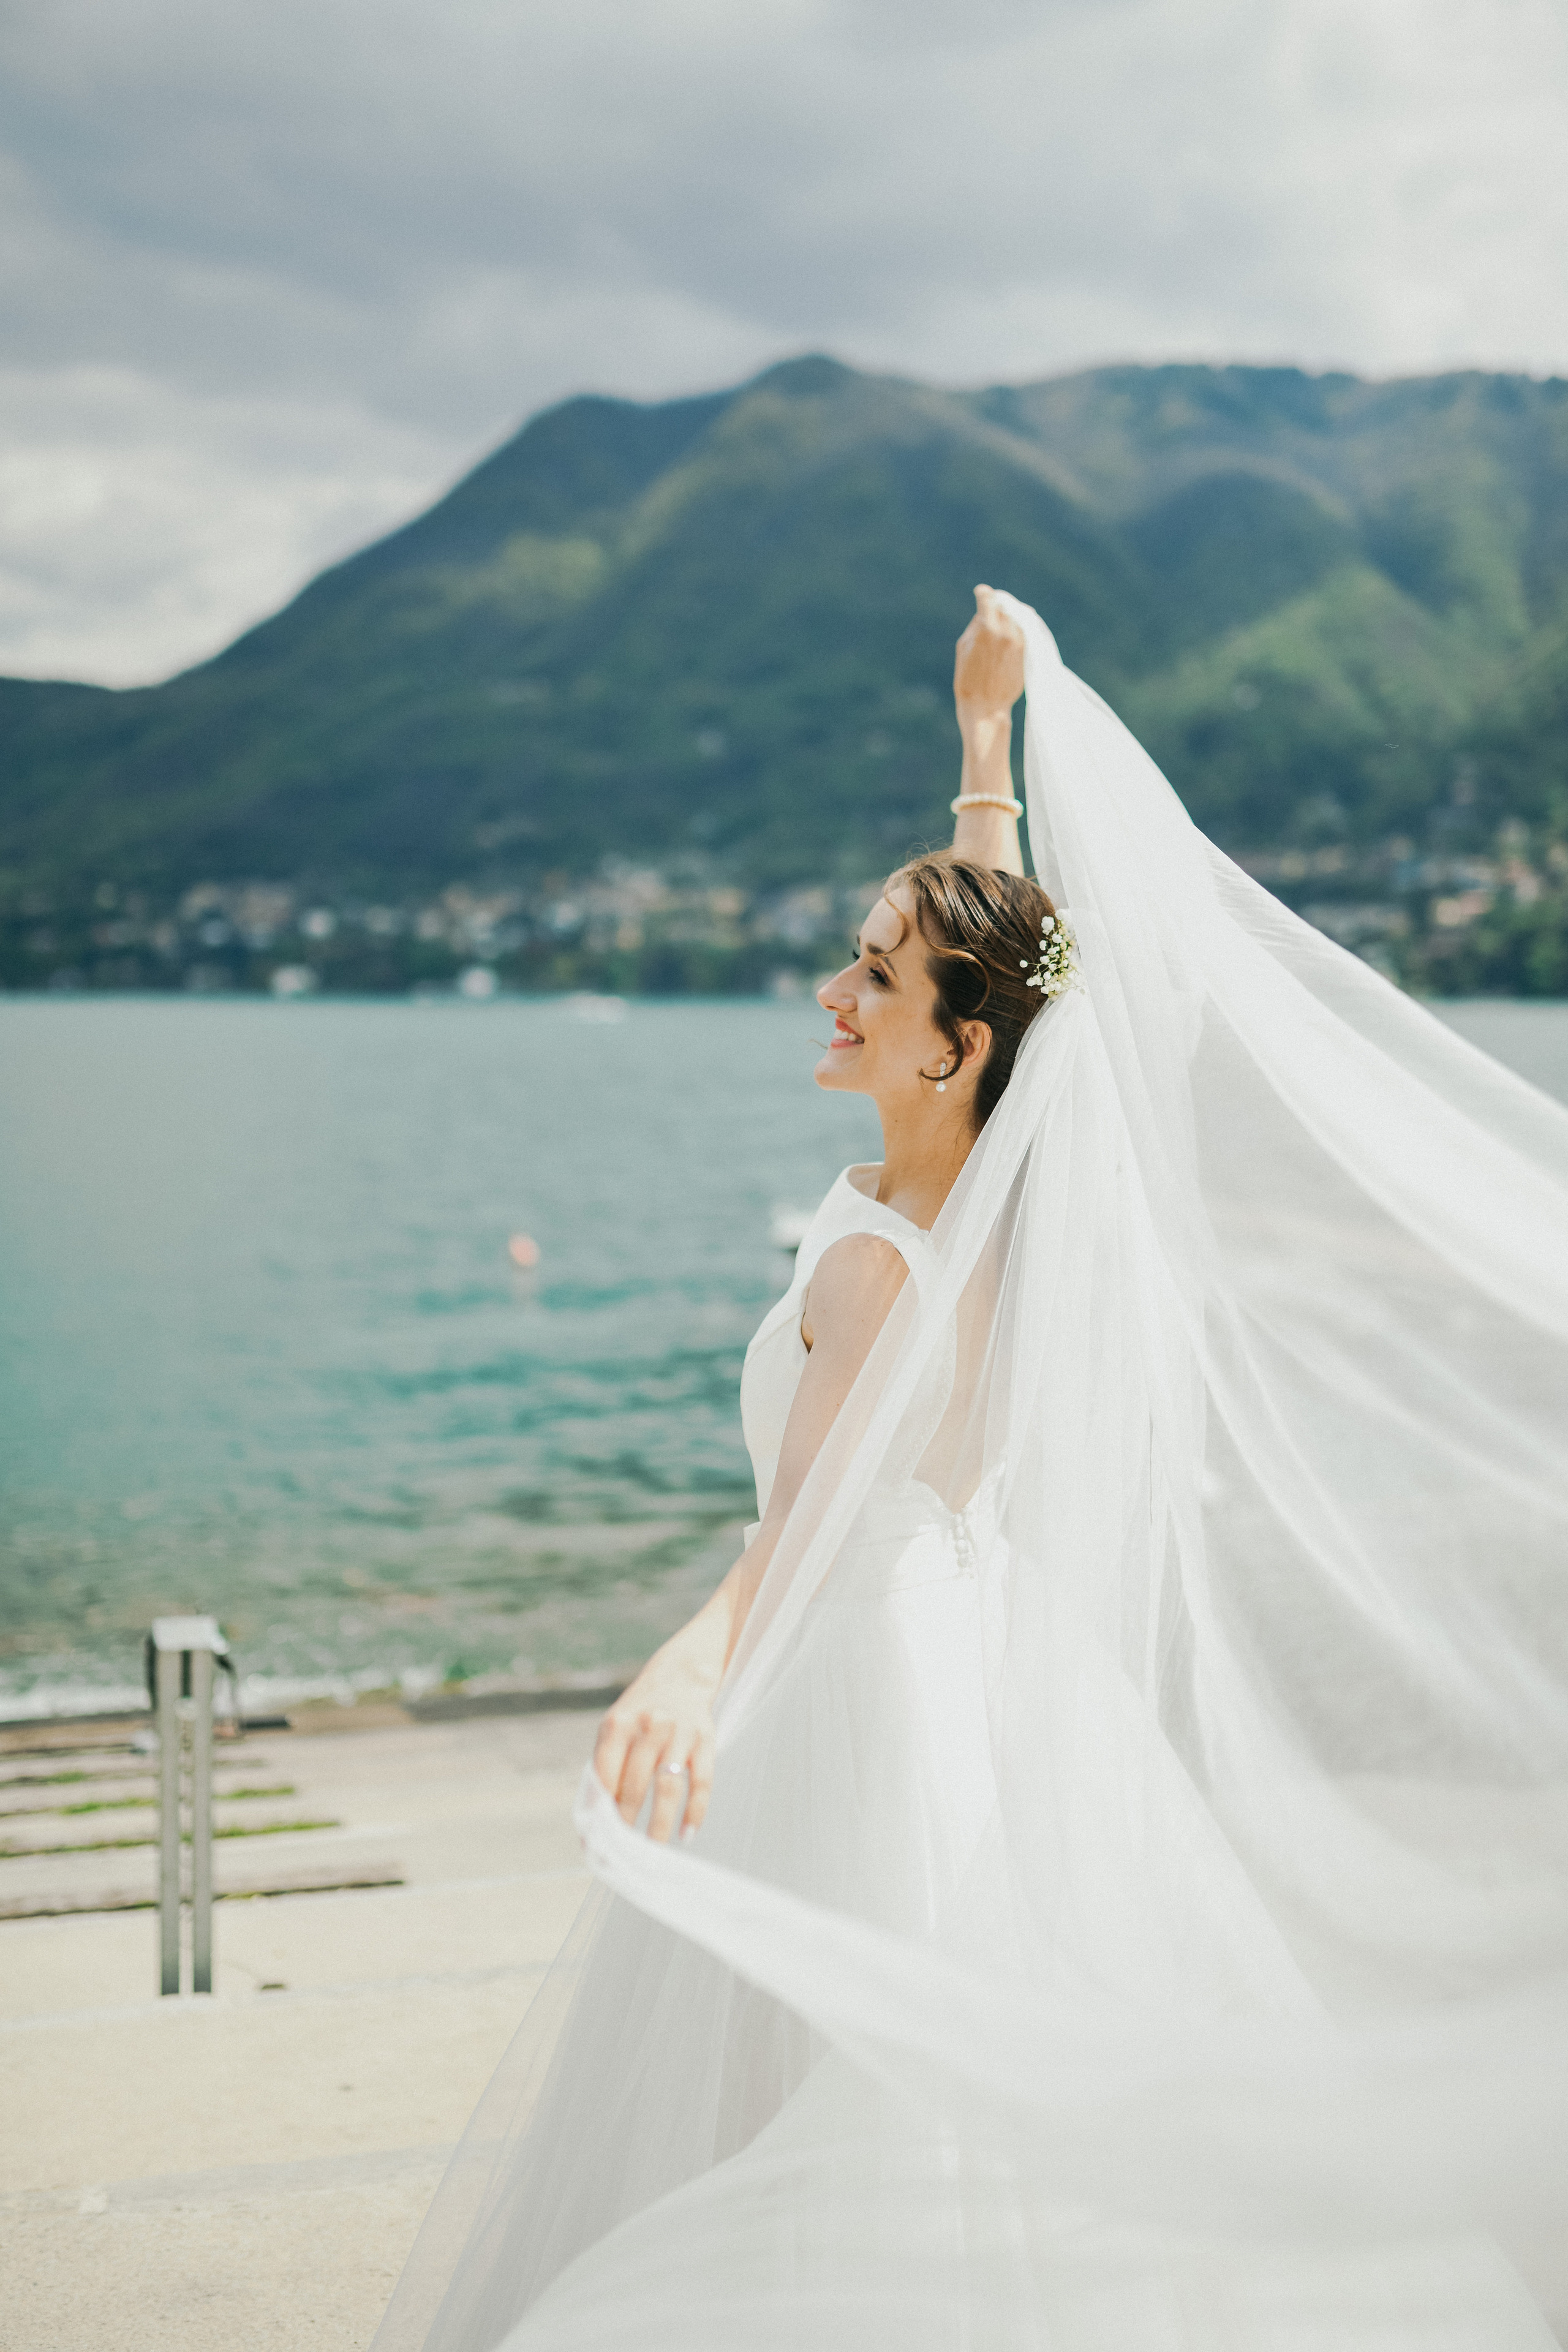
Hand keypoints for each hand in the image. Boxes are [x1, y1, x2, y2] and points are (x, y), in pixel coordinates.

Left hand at [592, 1658, 715, 1843]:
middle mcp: (648, 1725)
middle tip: (624, 1851)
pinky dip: (695, 1812)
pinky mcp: (705, 1739)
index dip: (600, 1810)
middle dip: (627, 1822)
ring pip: (667, 1787)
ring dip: (659, 1824)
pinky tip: (687, 1833)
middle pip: (635, 1785)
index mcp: (618, 1724)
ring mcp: (679, 1732)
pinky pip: (702, 1782)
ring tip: (653, 1849)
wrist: (681, 1675)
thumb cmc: (640, 1712)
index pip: (605, 1775)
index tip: (597, 1838)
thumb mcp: (615, 1727)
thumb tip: (594, 1816)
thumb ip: (605, 1765)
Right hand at [953, 584, 1024, 728]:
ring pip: (1017, 616)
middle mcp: (1006, 632)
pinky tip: (1012, 628)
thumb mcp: (964, 647)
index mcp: (987, 629)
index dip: (983, 593)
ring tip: (1002, 617)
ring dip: (1010, 614)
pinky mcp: (1027, 652)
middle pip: (1005, 606)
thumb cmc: (968, 680)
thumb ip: (975, 625)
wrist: (987, 706)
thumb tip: (984, 613)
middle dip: (997, 604)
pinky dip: (1019, 625)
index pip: (988, 599)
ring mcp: (1019, 642)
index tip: (981, 592)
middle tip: (992, 604)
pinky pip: (1026, 630)